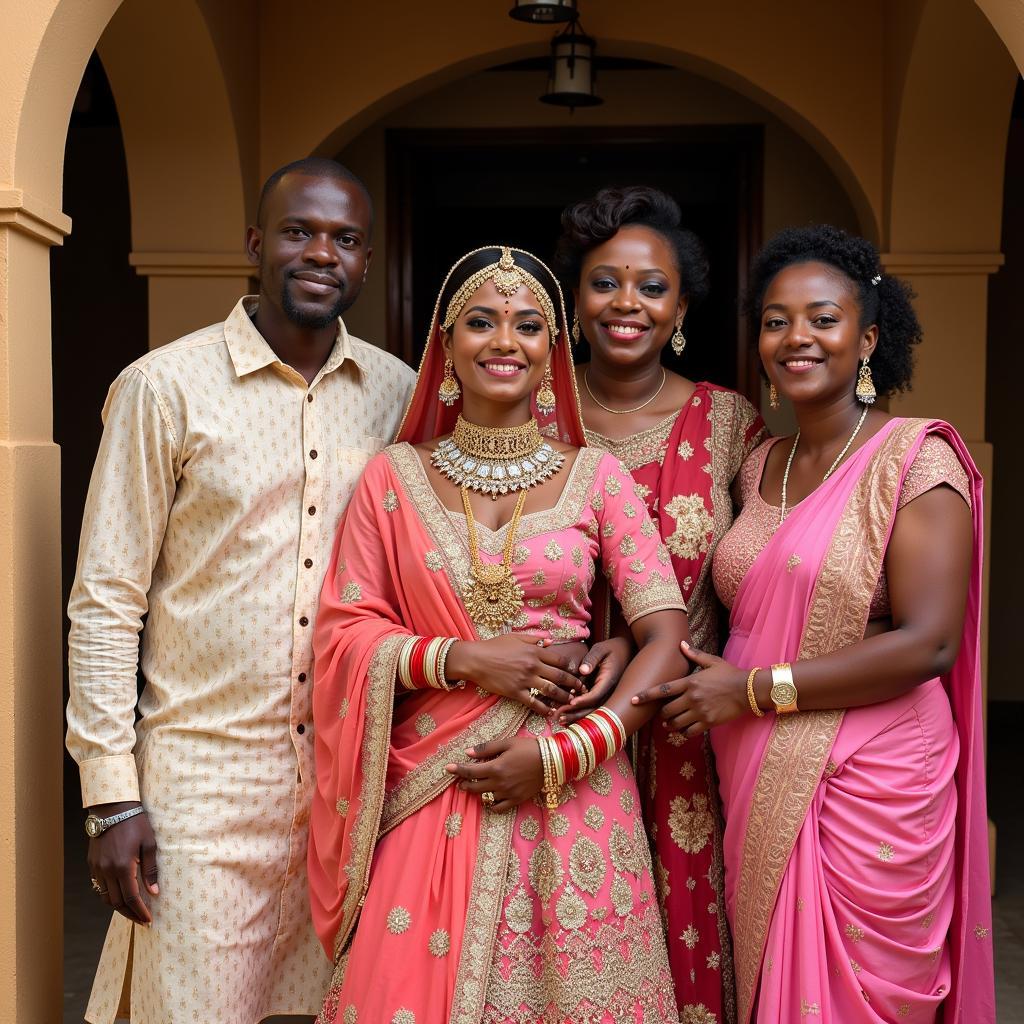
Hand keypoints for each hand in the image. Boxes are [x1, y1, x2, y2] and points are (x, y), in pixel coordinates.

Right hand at [86, 801, 158, 924]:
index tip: (148, 920)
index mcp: (123, 867)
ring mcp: (97, 868)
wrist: (113, 808)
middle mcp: (107, 871)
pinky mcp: (92, 864)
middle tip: (141, 920)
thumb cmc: (136, 823)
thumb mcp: (150, 843)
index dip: (140, 912)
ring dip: (118, 907)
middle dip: (130, 914)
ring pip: (105, 897)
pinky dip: (109, 895)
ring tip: (132, 911)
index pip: (131, 898)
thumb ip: (151, 869)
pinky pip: (99, 887)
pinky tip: (120, 895)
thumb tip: (154, 892)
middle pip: (117, 903)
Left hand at [445, 736, 543, 812]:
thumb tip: (467, 753)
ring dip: (477, 792)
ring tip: (475, 786)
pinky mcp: (517, 800)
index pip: (470, 771)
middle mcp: (500, 783)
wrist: (552, 761)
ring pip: (485, 797)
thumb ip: (487, 748)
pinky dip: (491, 805)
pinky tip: (488, 798)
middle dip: (465, 783)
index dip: (457, 770)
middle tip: (460, 780)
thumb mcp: (507, 743)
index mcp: (496, 768)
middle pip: (475, 787)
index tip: (447, 768)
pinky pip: (498, 808)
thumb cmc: (529, 748)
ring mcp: (508, 793)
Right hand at [446, 635, 583, 715]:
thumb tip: (551, 642)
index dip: (571, 668)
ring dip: (564, 698)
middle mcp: (533, 666)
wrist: (476, 659)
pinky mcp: (515, 692)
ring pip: (550, 691)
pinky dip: (544, 709)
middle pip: (560, 676)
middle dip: (574, 684)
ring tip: (572, 702)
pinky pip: (533, 703)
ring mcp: (525, 680)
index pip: (560, 661)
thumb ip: (535, 640)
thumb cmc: (494, 646)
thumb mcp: (516, 637)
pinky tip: (551, 713)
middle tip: (583, 691)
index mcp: (534, 651)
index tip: (579, 673)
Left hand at [558, 635, 633, 723]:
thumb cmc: (612, 648)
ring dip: (577, 716)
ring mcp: (608, 695)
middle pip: (594, 708)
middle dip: (577, 714)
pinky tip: (567, 715)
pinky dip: (581, 712)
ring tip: (560, 719)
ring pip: (593, 710)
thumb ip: (592, 658)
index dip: (583, 700)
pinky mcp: (604, 696)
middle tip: (559, 716)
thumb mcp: (601, 649)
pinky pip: (593, 707)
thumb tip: (582, 670)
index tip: (570, 702)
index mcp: (609, 680)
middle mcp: (610, 691)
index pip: (596, 695)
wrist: (627, 651)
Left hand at [632, 640, 749, 736]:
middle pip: (667, 710)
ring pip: (676, 723)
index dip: (646, 696)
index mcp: (690, 682)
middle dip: (661, 714)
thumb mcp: (712, 661)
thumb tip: (681, 644)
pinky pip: (689, 732)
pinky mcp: (708, 723)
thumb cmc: (729, 674)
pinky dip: (684, 732)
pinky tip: (684, 730)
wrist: (748, 690)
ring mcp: (700, 711)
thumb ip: (694, 655)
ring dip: (670, 725)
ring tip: (669, 724)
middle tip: (662, 714)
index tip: (633, 700)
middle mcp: (692, 698)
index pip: (662, 690)